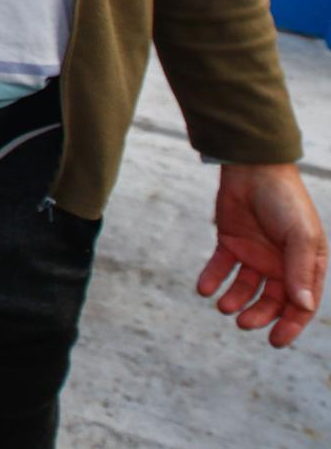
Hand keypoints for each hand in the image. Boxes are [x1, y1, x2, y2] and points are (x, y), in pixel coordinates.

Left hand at [197, 162, 326, 347]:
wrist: (252, 168)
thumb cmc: (285, 201)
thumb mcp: (300, 236)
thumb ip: (300, 271)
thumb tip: (302, 307)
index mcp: (306, 264)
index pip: (301, 304)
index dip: (290, 324)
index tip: (275, 342)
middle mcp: (281, 263)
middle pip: (271, 300)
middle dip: (258, 314)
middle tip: (241, 322)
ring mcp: (255, 253)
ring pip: (245, 288)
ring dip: (235, 299)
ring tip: (223, 305)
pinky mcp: (231, 242)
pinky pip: (221, 268)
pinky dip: (212, 279)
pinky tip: (204, 289)